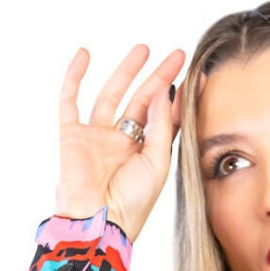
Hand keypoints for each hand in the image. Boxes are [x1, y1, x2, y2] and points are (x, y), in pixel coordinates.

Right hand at [55, 45, 185, 240]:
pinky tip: (85, 54)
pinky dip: (75, 77)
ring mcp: (97, 137)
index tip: (199, 75)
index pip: (166, 117)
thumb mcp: (157, 162)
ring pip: (112, 95)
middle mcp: (122, 142)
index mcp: (146, 152)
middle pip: (143, 101)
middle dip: (159, 77)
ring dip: (127, 71)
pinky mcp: (72, 136)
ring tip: (144, 48)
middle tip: (177, 54)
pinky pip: (70, 101)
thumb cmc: (132, 202)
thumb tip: (165, 90)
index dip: (181, 97)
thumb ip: (162, 125)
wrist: (99, 222)